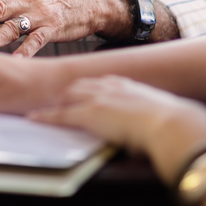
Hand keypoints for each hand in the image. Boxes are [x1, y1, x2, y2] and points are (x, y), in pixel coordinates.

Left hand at [29, 76, 205, 182]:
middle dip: (66, 92)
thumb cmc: (171, 121)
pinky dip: (46, 116)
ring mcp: (97, 98)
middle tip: (54, 98)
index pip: (97, 82)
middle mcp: (108, 86)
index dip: (85, 89)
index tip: (79, 92)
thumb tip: (148, 121)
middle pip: (78, 86)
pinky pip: (60, 115)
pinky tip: (35, 118)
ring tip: (41, 107)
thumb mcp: (156, 110)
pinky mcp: (89, 113)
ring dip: (54, 102)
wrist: (170, 122)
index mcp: (125, 84)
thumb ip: (146, 112)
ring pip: (66, 97)